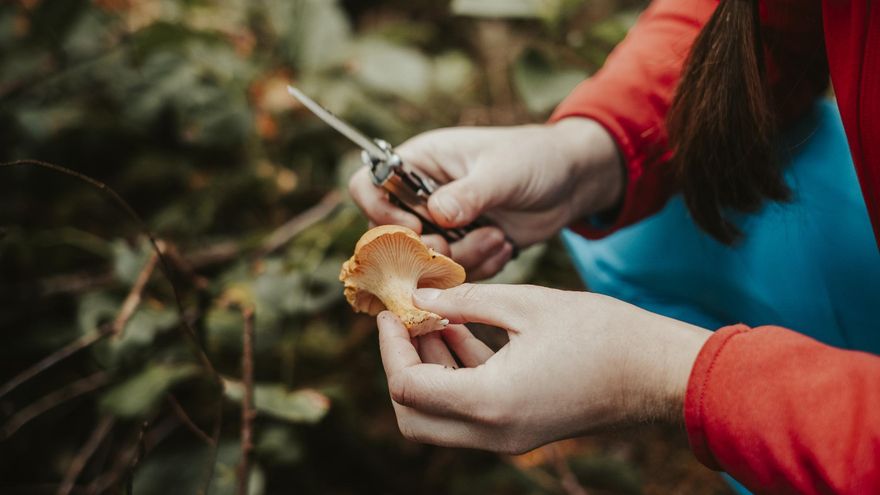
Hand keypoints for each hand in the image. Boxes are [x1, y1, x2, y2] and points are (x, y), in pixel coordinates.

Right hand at [349, 119, 622, 279]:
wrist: (570, 180)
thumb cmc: (533, 157)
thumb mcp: (502, 172)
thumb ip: (469, 194)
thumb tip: (437, 215)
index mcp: (419, 162)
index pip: (368, 186)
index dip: (381, 213)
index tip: (418, 228)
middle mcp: (421, 195)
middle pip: (391, 236)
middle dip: (428, 250)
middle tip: (459, 244)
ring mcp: (441, 225)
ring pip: (426, 262)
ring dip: (463, 259)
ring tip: (498, 237)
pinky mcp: (462, 248)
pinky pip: (454, 274)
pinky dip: (480, 267)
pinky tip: (505, 246)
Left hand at [377, 284, 709, 453]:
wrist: (658, 373)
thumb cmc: (602, 333)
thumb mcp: (527, 304)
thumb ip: (465, 301)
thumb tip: (420, 296)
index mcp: (489, 401)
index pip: (407, 387)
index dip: (390, 347)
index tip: (390, 312)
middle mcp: (492, 433)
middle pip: (413, 418)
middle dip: (400, 367)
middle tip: (403, 322)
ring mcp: (507, 438)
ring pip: (438, 419)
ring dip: (426, 371)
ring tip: (431, 317)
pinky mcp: (520, 431)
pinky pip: (468, 413)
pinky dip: (454, 378)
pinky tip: (459, 332)